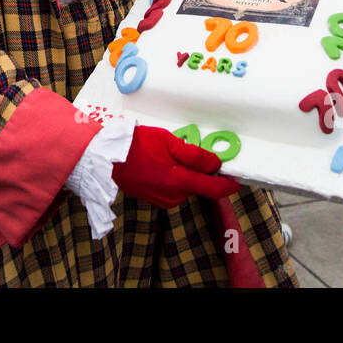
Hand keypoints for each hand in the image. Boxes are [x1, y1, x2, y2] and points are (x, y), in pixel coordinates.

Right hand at [112, 125, 239, 208]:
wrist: (105, 158)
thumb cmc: (137, 146)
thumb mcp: (169, 142)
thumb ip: (196, 156)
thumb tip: (217, 165)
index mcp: (180, 182)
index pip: (214, 190)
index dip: (229, 185)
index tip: (237, 179)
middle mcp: (174, 196)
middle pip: (198, 185)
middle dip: (200, 171)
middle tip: (190, 151)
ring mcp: (163, 200)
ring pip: (185, 186)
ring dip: (184, 173)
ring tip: (168, 154)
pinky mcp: (154, 198)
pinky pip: (172, 189)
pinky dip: (172, 177)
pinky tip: (160, 163)